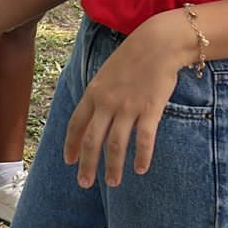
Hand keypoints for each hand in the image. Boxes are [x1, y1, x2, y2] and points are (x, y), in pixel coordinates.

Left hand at [63, 13, 183, 187]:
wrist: (158, 44)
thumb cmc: (132, 58)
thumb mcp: (105, 75)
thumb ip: (98, 96)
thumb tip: (92, 116)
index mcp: (93, 93)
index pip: (76, 125)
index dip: (72, 146)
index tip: (70, 162)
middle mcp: (106, 103)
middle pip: (92, 141)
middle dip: (87, 165)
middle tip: (85, 183)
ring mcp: (128, 107)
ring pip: (116, 145)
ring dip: (113, 167)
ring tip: (113, 183)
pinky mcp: (150, 110)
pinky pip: (144, 139)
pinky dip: (142, 156)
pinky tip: (140, 169)